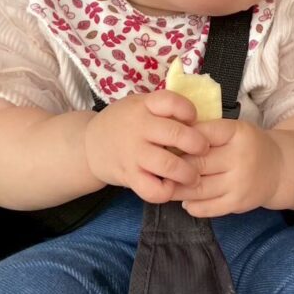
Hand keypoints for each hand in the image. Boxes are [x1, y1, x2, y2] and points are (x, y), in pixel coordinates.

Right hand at [83, 90, 208, 202]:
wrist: (89, 146)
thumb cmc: (125, 124)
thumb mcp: (140, 106)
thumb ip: (165, 110)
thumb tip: (203, 119)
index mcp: (144, 106)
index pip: (171, 102)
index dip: (189, 111)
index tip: (194, 119)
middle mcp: (138, 128)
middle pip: (176, 134)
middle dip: (198, 144)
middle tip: (204, 150)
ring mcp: (133, 153)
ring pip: (168, 165)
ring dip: (188, 173)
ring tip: (194, 175)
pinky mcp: (129, 176)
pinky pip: (153, 189)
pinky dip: (166, 191)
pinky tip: (169, 185)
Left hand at [170, 119, 282, 216]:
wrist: (280, 169)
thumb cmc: (248, 146)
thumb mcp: (234, 130)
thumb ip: (207, 132)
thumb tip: (168, 139)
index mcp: (237, 133)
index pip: (200, 135)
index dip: (179, 140)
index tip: (165, 144)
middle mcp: (240, 158)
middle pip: (196, 163)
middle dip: (174, 167)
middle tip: (159, 167)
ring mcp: (240, 183)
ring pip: (198, 188)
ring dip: (177, 189)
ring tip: (167, 185)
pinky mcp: (238, 203)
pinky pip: (207, 208)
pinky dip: (191, 206)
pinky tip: (185, 200)